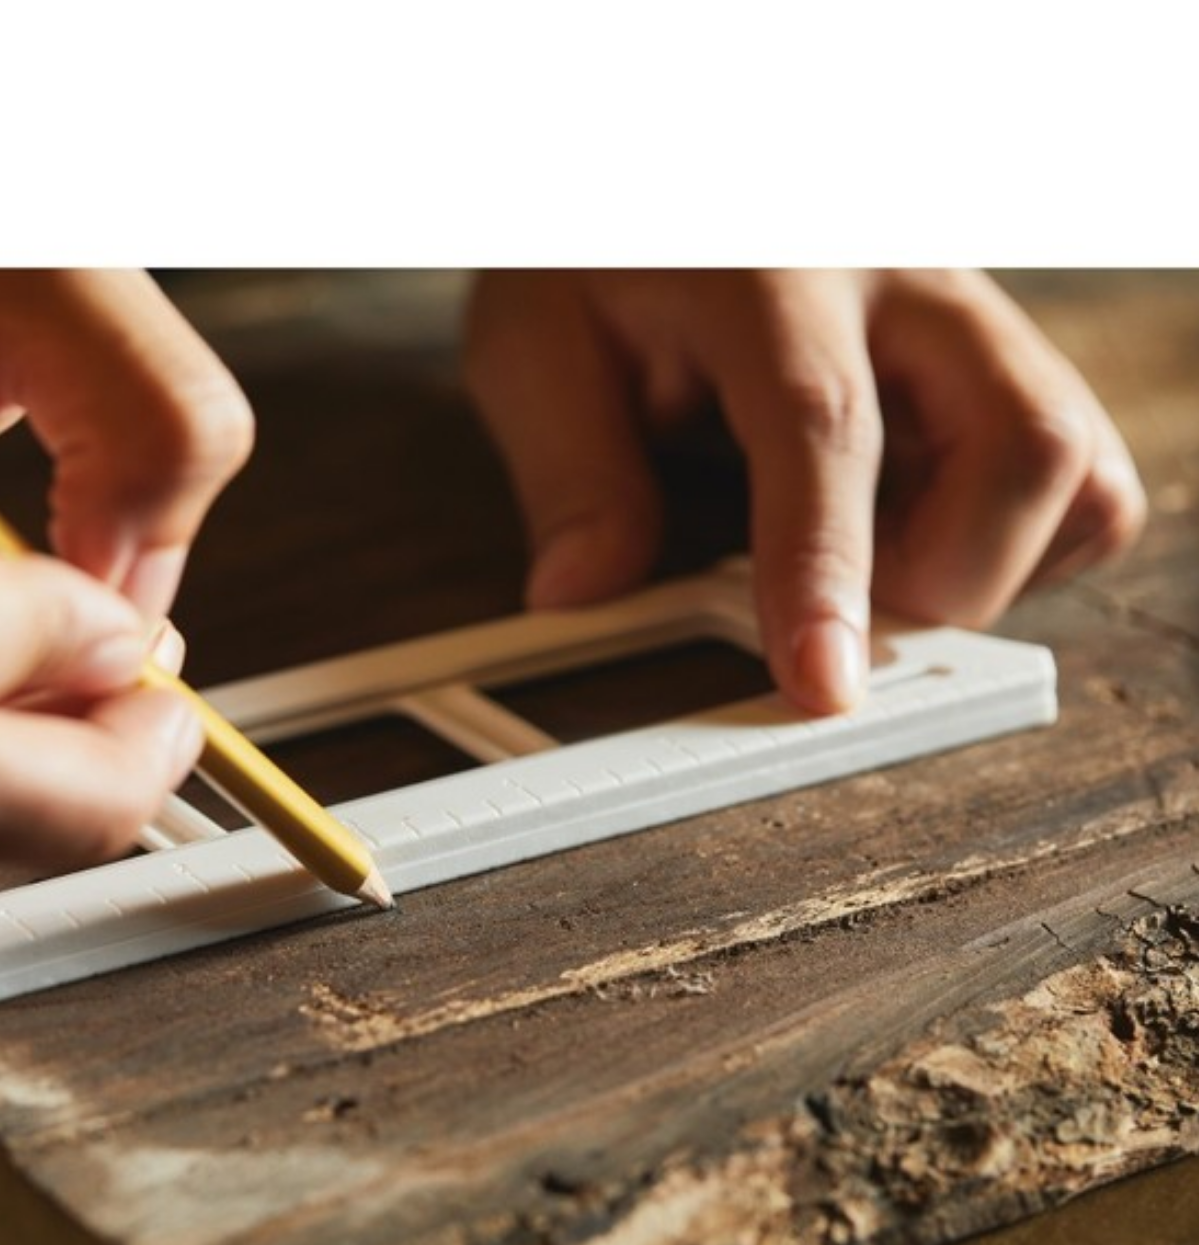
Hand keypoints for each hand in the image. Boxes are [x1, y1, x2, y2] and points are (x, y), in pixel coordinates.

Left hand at [463, 270, 1145, 713]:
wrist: (671, 197)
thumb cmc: (607, 260)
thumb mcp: (536, 343)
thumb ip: (568, 470)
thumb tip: (584, 593)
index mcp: (773, 272)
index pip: (825, 422)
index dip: (827, 564)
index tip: (820, 680)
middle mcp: (905, 283)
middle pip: (1020, 441)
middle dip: (944, 580)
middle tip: (838, 616)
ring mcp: (971, 317)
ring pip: (1072, 466)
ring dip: (983, 566)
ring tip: (869, 566)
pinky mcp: (1000, 360)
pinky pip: (1076, 477)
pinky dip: (1010, 547)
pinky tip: (908, 536)